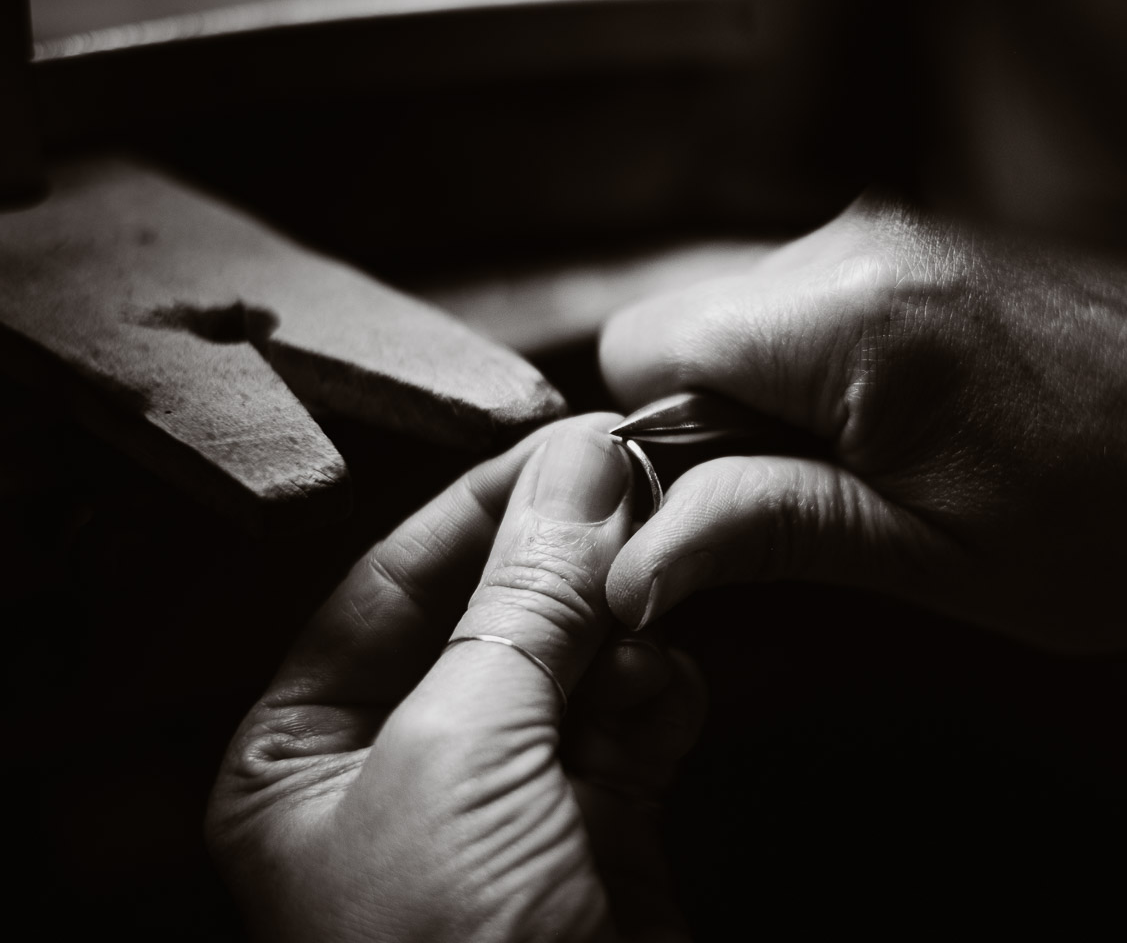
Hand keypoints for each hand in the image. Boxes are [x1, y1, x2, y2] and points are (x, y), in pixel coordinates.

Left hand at [207, 416, 705, 942]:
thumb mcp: (463, 760)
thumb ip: (522, 607)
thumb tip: (576, 469)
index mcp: (307, 754)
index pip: (391, 581)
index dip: (482, 503)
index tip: (570, 441)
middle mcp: (400, 771)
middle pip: (492, 614)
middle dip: (565, 562)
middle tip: (641, 489)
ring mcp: (506, 803)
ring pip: (576, 662)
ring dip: (622, 629)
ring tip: (659, 600)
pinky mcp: (597, 834)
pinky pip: (634, 724)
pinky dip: (660, 698)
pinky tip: (672, 694)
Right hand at [600, 198, 1126, 649]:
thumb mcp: (935, 558)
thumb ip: (767, 531)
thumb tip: (637, 557)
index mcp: (852, 318)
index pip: (641, 349)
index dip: (654, 445)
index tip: (708, 513)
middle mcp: (875, 243)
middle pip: (698, 324)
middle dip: (721, 424)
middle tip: (820, 507)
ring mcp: (922, 231)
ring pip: (765, 315)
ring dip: (791, 402)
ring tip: (898, 473)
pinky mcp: (959, 242)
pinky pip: (838, 301)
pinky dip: (847, 372)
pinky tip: (935, 431)